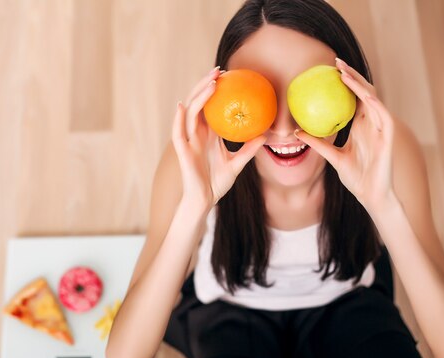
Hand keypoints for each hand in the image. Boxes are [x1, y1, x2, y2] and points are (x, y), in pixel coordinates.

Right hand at [172, 67, 266, 207]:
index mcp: (207, 135)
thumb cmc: (217, 183)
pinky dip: (178, 118)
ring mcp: (188, 142)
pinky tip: (182, 105)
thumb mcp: (237, 164)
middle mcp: (196, 134)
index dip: (216, 90)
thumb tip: (266, 136)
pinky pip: (178, 133)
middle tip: (220, 70)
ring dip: (198, 95)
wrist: (205, 201)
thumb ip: (248, 150)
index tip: (229, 76)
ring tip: (210, 82)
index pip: (210, 106)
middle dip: (206, 85)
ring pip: (190, 113)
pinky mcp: (183, 152)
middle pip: (198, 103)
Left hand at [294, 57, 395, 210]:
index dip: (345, 83)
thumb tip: (298, 133)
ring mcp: (381, 130)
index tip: (329, 71)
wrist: (371, 196)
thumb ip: (318, 144)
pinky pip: (384, 117)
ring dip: (360, 85)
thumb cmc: (356, 178)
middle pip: (364, 92)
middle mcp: (372, 124)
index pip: (353, 98)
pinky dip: (376, 104)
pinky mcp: (388, 138)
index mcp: (361, 126)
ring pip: (373, 99)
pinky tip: (365, 95)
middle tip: (336, 62)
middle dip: (352, 76)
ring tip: (345, 73)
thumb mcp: (332, 157)